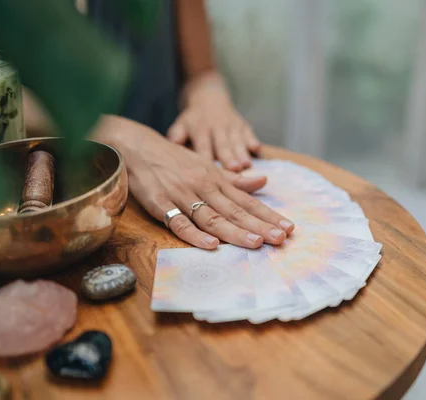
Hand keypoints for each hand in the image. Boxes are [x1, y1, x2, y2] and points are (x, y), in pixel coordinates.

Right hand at [93, 116, 293, 249]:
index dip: (268, 214)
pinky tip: (211, 245)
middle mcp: (203, 187)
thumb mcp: (206, 165)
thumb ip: (234, 179)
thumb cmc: (174, 159)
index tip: (288, 227)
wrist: (137, 147)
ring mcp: (182, 196)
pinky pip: (179, 222)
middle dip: (259, 225)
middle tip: (280, 239)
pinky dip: (195, 234)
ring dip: (234, 231)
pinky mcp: (161, 204)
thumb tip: (263, 181)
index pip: (247, 200)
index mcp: (216, 179)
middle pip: (235, 210)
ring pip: (212, 217)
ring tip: (256, 243)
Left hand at [167, 72, 260, 171]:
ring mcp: (231, 126)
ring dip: (242, 152)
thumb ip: (176, 136)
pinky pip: (249, 133)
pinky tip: (257, 150)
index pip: (203, 146)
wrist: (208, 97)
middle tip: (234, 169)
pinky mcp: (243, 125)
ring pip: (238, 141)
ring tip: (247, 165)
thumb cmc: (192, 120)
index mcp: (199, 130)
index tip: (209, 173)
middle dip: (229, 157)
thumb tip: (172, 144)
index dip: (206, 158)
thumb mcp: (180, 125)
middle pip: (223, 145)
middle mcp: (216, 128)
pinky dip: (253, 140)